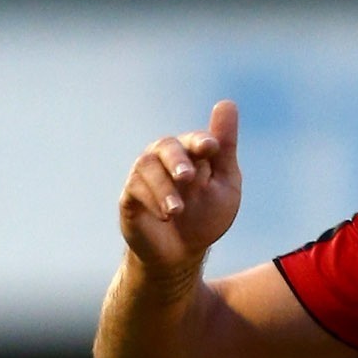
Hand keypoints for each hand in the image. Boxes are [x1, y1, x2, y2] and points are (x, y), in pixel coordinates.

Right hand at [118, 100, 242, 278]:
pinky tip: (165, 216)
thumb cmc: (206, 216)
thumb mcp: (225, 184)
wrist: (181, 254)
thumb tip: (226, 103)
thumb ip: (225, 148)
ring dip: (164, 188)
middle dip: (177, 160)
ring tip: (177, 211)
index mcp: (191, 153)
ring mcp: (145, 176)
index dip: (201, 142)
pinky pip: (135, 189)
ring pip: (148, 167)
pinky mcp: (130, 196)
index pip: (195, 140)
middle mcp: (165, 159)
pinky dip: (151, 200)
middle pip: (166, 146)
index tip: (211, 148)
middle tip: (188, 178)